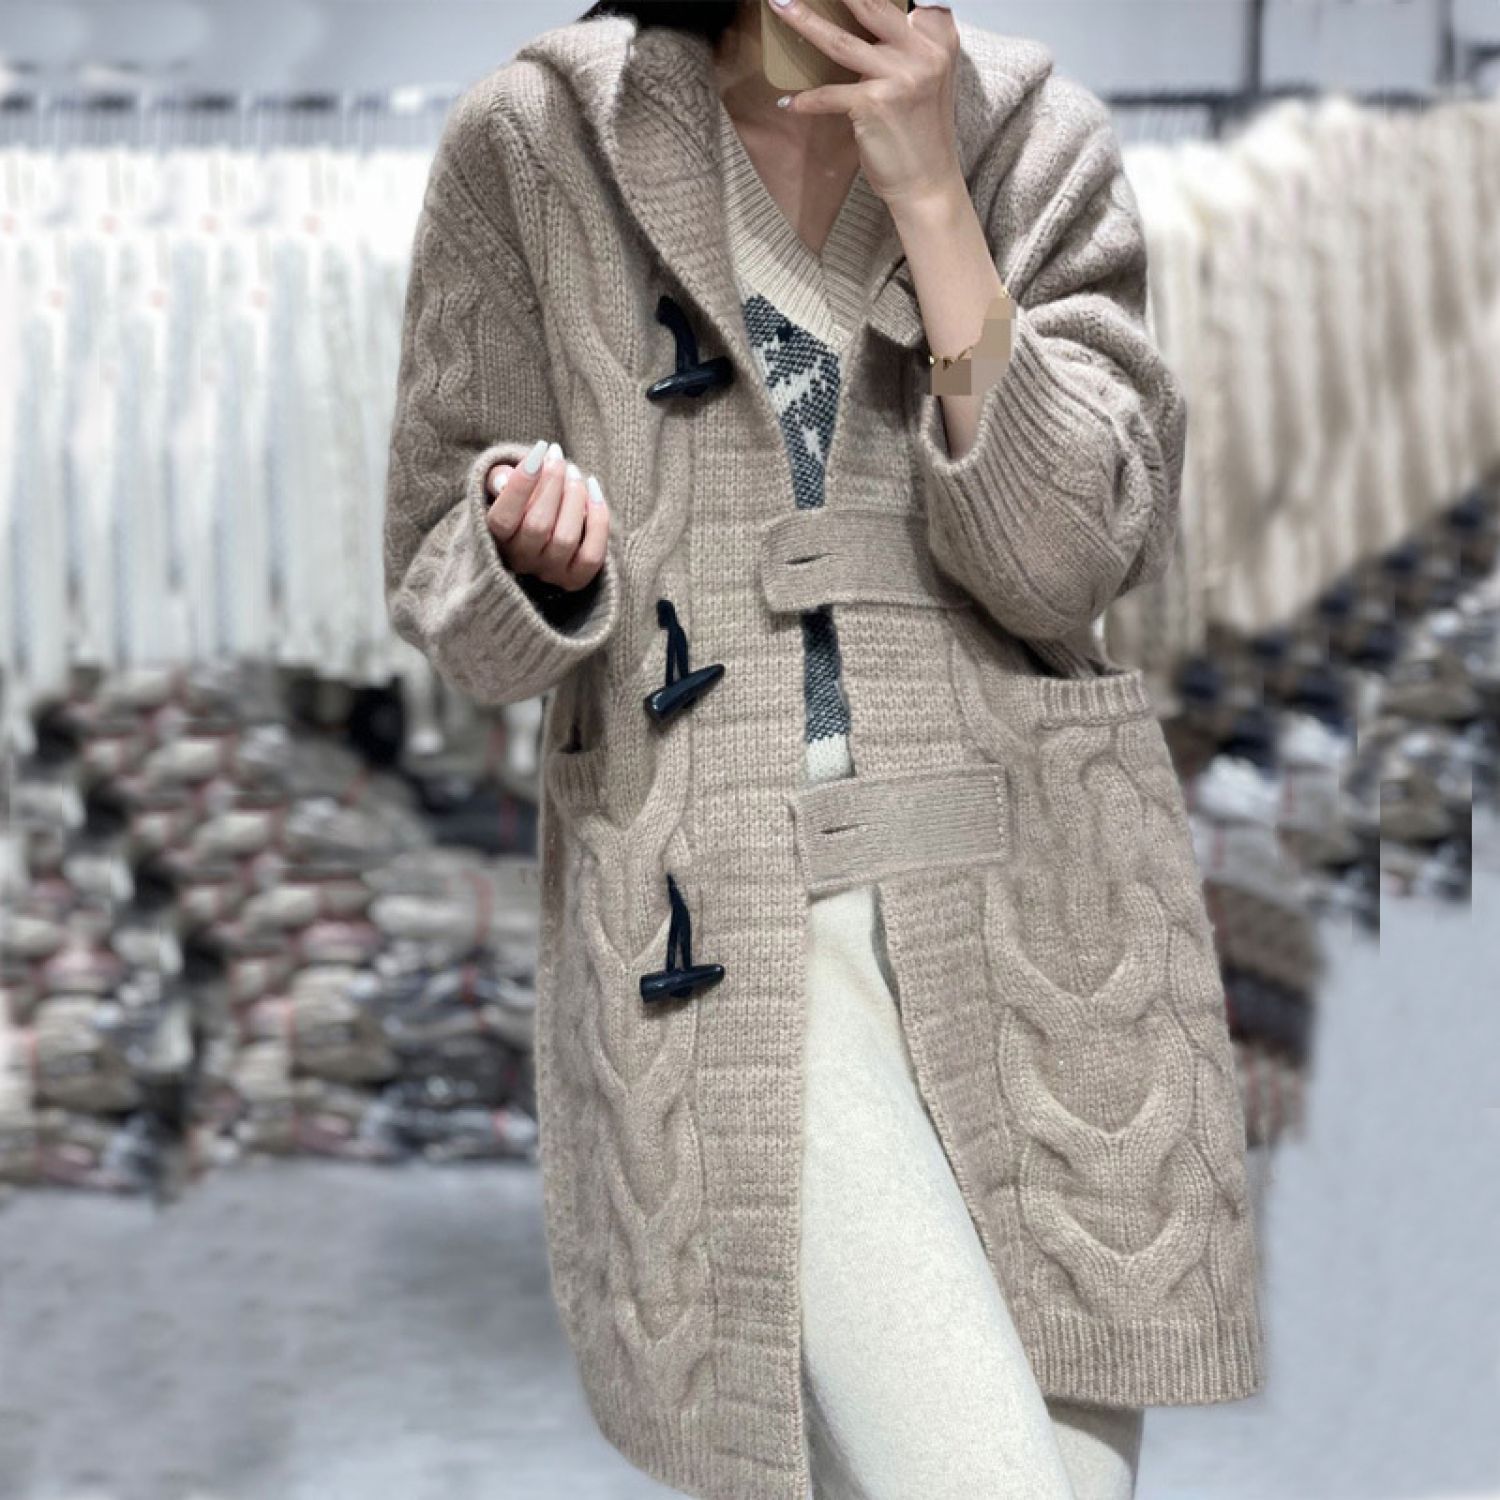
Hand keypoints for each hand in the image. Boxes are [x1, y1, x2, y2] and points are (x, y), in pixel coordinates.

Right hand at [486, 439, 609, 591]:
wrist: (544, 536)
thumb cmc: (521, 503)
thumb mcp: (502, 487)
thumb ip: (498, 480)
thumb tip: (503, 481)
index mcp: (496, 539)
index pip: (503, 518)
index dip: (522, 484)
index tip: (539, 450)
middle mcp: (520, 560)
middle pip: (538, 525)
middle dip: (553, 483)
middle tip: (558, 456)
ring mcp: (548, 572)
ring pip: (566, 538)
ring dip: (575, 498)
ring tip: (574, 472)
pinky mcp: (574, 579)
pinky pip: (592, 555)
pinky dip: (598, 519)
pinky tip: (594, 490)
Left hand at [767, 0, 963, 215]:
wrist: (927, 182)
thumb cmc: (921, 132)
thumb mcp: (927, 78)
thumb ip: (906, 47)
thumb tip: (862, 22)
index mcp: (937, 40)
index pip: (901, 0)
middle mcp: (922, 53)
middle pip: (870, 6)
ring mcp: (898, 78)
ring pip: (840, 42)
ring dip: (805, 21)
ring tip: (780, 5)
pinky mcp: (874, 105)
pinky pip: (829, 94)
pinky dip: (805, 100)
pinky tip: (788, 102)